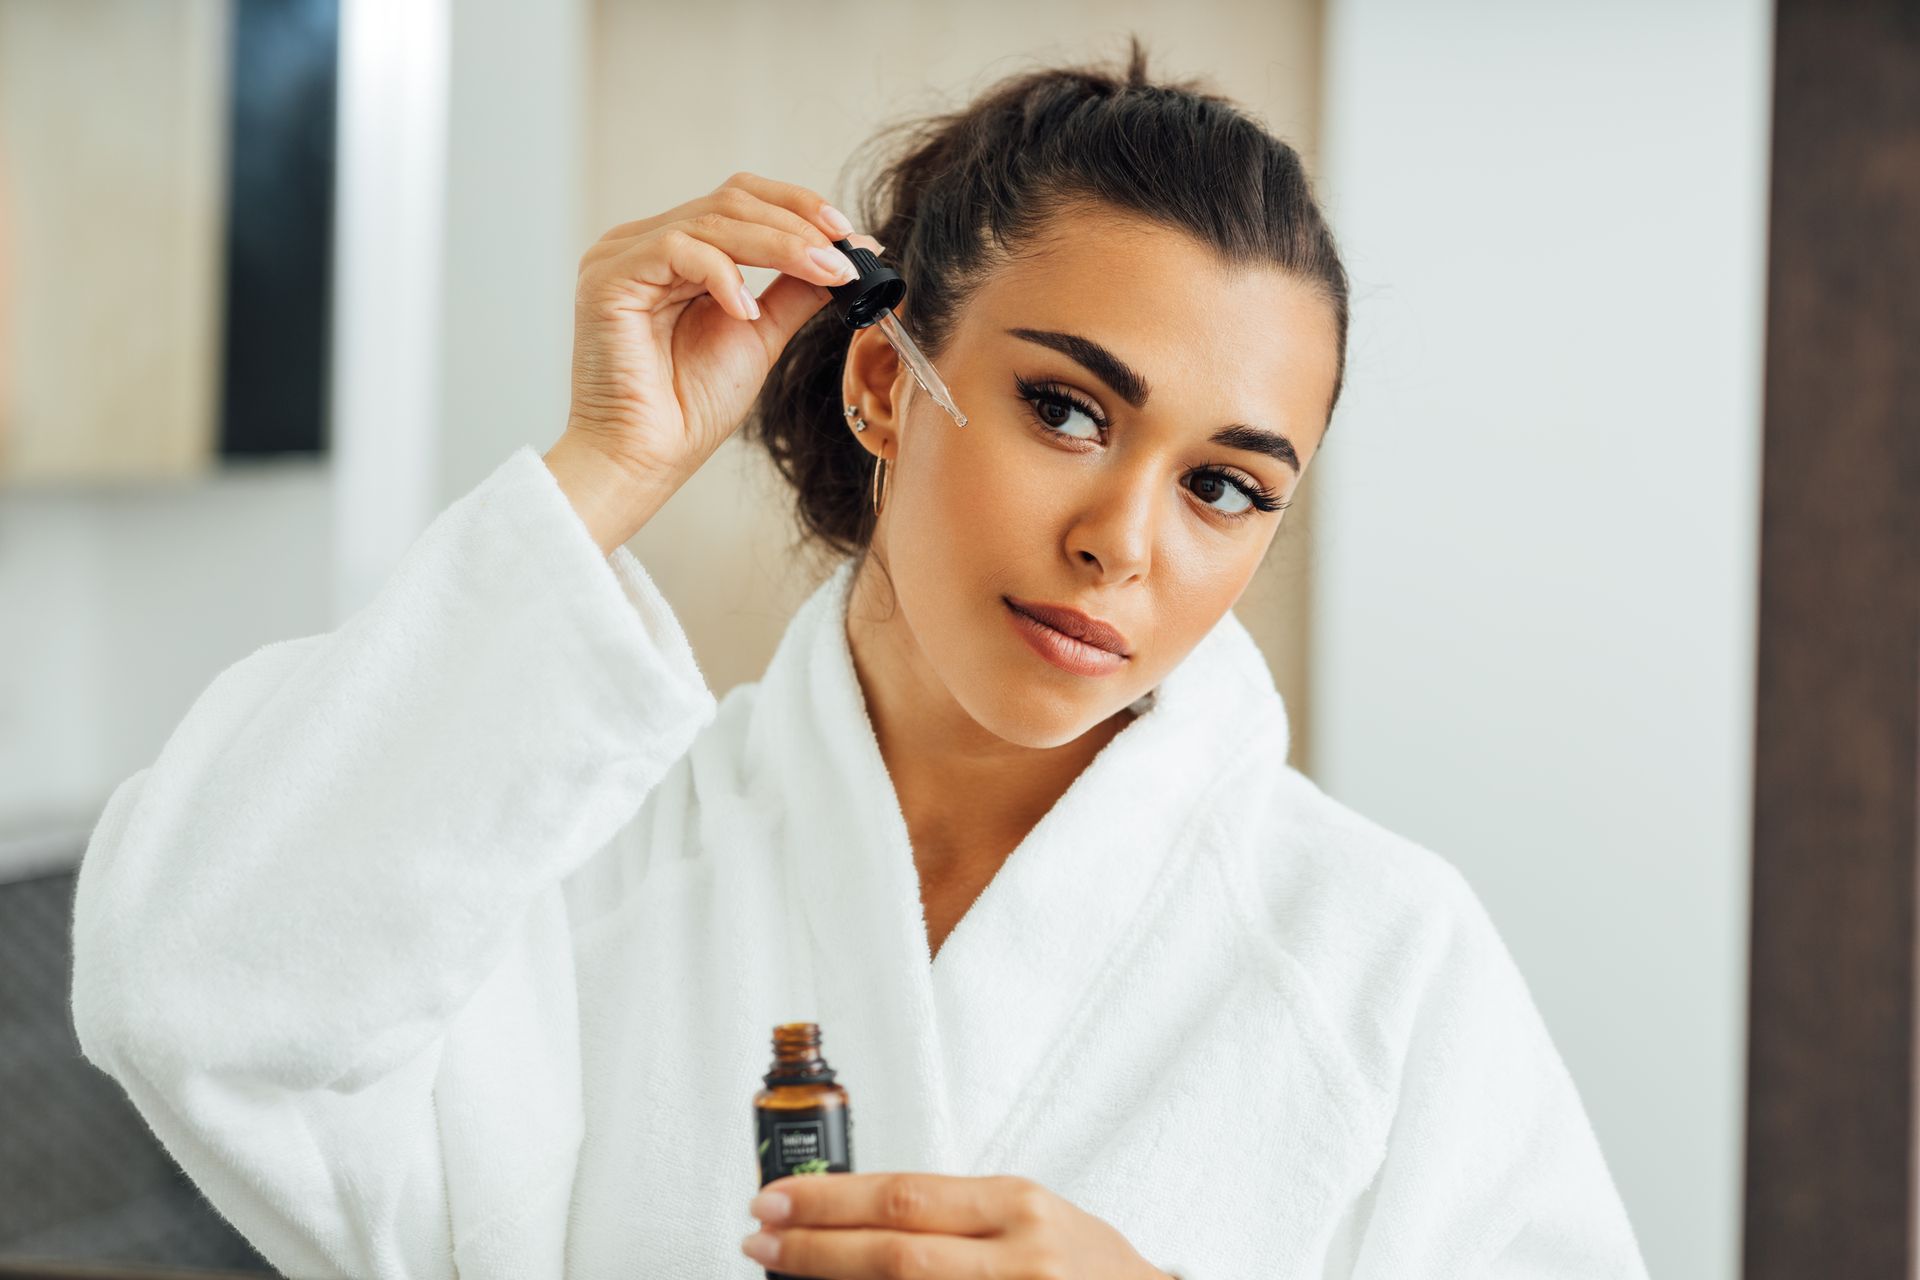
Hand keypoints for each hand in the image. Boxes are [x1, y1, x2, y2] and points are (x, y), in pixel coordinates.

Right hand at [564, 170, 883, 486]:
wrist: (645, 458)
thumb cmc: (690, 407)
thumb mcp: (760, 335)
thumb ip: (795, 289)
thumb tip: (849, 251)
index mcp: (678, 252)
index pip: (741, 200)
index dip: (798, 208)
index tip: (850, 237)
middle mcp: (646, 244)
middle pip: (730, 201)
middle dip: (797, 226)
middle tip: (844, 257)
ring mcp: (622, 255)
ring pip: (712, 220)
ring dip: (779, 245)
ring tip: (823, 275)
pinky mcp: (608, 276)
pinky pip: (677, 249)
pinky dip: (723, 275)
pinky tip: (747, 312)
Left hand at [741, 1171, 1172, 1278]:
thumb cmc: (1087, 1269)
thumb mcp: (1029, 1219)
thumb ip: (957, 1218)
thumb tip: (856, 1218)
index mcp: (1017, 1208)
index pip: (904, 1197)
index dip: (829, 1200)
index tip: (774, 1199)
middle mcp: (1019, 1259)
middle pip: (895, 1251)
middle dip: (814, 1245)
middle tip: (758, 1236)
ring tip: (782, 1271)